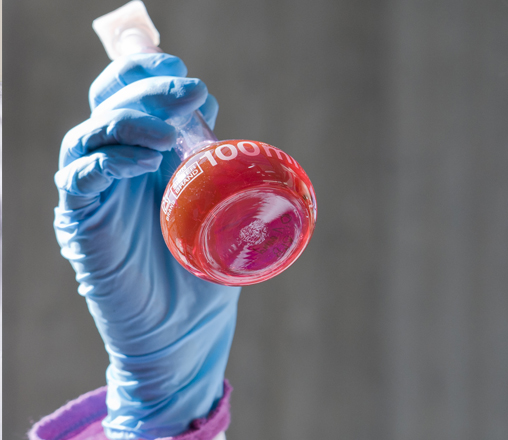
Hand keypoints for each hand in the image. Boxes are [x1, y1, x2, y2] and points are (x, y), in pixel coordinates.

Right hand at [54, 53, 239, 438]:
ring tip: (168, 135)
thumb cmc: (206, 270)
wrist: (187, 330)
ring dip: (130, 122)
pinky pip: (78, 179)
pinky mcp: (82, 224)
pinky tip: (139, 163)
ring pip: (90, 135)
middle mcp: (115, 167)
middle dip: (148, 89)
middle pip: (109, 104)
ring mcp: (96, 194)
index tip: (189, 79)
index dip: (149, 75)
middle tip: (191, 92)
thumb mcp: (223, 210)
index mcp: (145, 156)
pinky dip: (105, 162)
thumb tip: (243, 145)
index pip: (130, 96)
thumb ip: (224, 177)